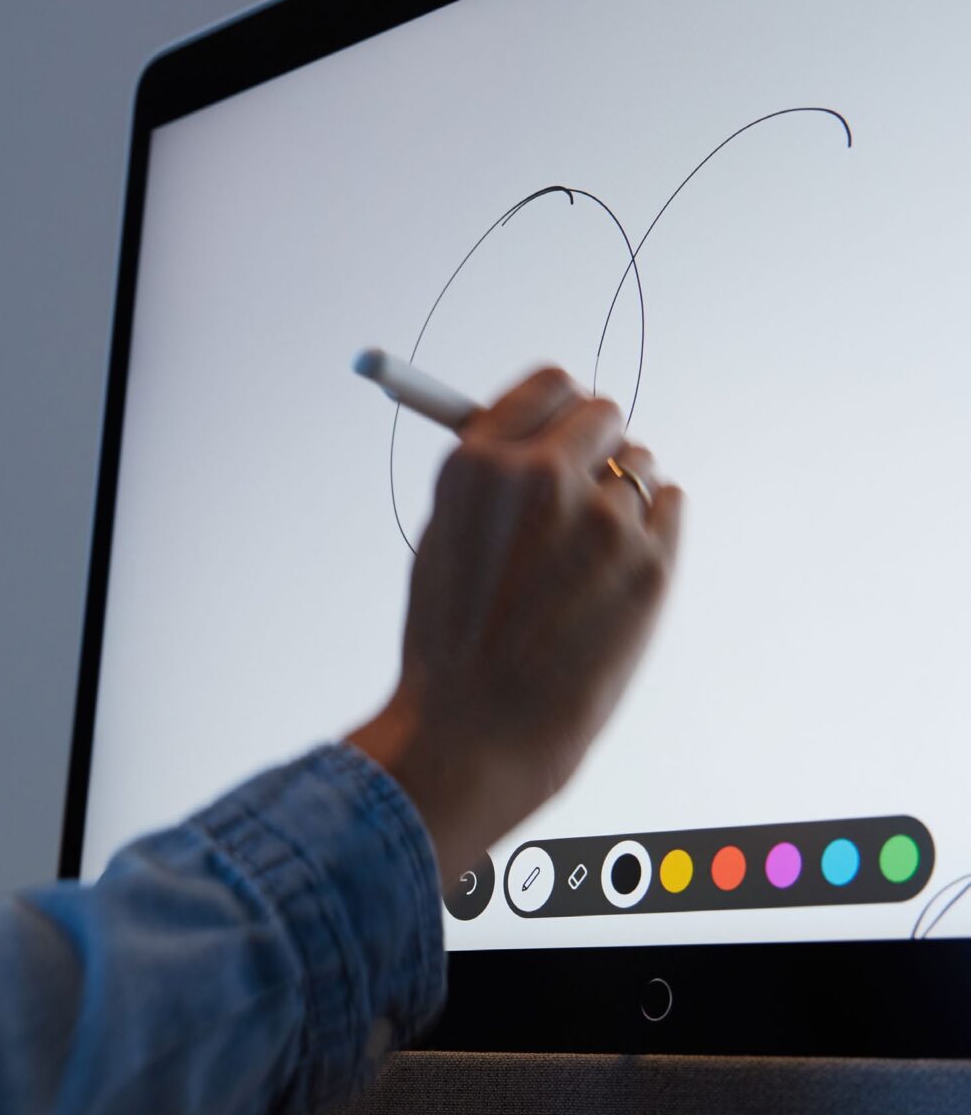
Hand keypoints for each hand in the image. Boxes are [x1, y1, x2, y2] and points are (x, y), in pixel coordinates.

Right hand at [345, 366, 682, 886]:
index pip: (550, 385)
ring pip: (640, 466)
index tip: (561, 430)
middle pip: (603, 414)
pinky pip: (669, 506)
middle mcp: (542, 479)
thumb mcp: (445, 536)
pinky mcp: (650, 564)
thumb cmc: (454, 639)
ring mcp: (603, 520)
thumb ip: (492, 475)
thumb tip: (540, 428)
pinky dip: (651, 528)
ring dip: (621, 495)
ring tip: (584, 559)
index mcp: (478, 465)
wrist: (480, 729)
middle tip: (579, 495)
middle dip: (594, 447)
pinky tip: (614, 572)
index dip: (558, 408)